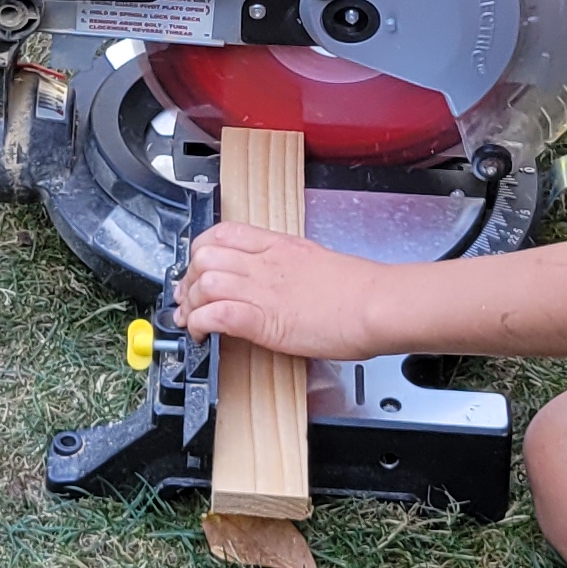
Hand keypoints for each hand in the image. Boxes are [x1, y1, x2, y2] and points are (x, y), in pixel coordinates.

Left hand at [175, 225, 399, 360]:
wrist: (378, 305)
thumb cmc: (360, 291)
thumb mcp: (317, 264)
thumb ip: (290, 267)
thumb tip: (277, 280)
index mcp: (279, 246)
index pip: (223, 233)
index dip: (200, 251)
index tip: (198, 270)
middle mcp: (266, 263)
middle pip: (205, 256)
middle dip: (190, 279)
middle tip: (188, 299)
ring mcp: (264, 290)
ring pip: (205, 282)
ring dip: (192, 304)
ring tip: (193, 321)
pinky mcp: (265, 321)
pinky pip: (218, 314)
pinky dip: (201, 324)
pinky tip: (202, 334)